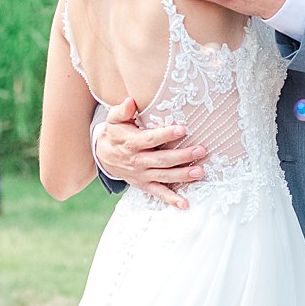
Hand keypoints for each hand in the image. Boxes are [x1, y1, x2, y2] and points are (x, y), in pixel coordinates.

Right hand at [94, 95, 202, 209]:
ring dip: (182, 175)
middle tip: (201, 150)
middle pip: (161, 160)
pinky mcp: (144, 184)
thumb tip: (131, 101)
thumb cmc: (114, 133)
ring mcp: (141, 175)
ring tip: (200, 172)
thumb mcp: (114, 119)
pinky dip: (171, 200)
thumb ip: (122, 110)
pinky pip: (158, 193)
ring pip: (164, 176)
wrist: (103, 156)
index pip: (150, 139)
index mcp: (130, 143)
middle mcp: (137, 161)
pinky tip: (184, 204)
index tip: (182, 129)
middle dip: (182, 156)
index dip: (165, 135)